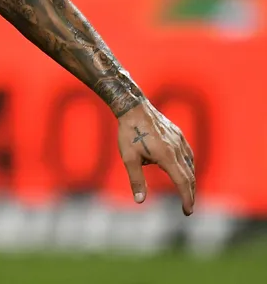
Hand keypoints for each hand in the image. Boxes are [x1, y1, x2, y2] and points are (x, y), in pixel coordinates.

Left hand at [118, 101, 195, 215]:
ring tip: (186, 190)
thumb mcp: (129, 158)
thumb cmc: (128, 132)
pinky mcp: (177, 133)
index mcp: (167, 156)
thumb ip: (136, 180)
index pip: (183, 182)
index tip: (187, 211)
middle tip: (188, 207)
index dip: (187, 198)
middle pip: (189, 175)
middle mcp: (177, 148)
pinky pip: (187, 153)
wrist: (133, 106)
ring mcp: (179, 140)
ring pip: (190, 164)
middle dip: (190, 193)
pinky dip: (188, 165)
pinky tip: (184, 168)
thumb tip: (140, 201)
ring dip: (190, 179)